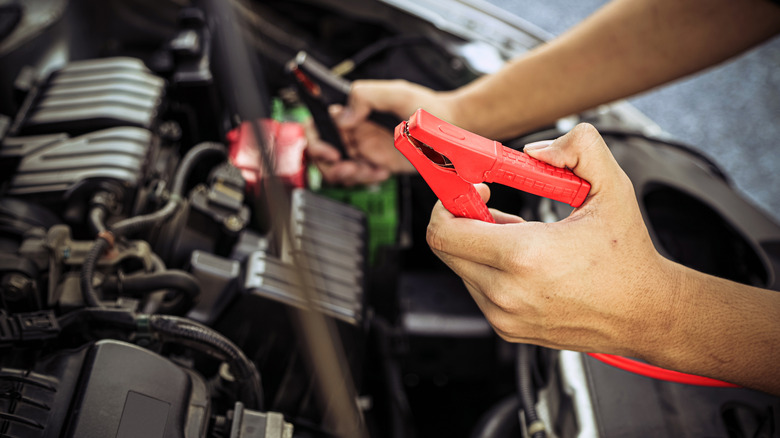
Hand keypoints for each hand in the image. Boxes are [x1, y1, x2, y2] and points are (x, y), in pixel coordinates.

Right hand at [307, 79, 456, 185]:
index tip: (331, 151)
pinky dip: (366, 178)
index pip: (319, 122)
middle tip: (349, 167)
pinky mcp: (376, 163)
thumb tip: (342, 115)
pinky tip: (382, 171)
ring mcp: (364, 147)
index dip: (316, 139)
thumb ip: (366, 95)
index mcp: (353, 109)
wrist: (449, 128)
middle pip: (323, 151)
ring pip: (339, 168)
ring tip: (369, 170)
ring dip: (349, 174)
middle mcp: (354, 128)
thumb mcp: (398, 94)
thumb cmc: (427, 107)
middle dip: (329, 165)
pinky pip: (360, 176)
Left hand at [426, 124, 679, 358]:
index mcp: (524, 257)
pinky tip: (525, 262)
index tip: (475, 189)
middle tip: (493, 206)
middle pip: (446, 249)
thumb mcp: (612, 189)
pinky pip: (478, 289)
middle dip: (463, 220)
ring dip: (479, 246)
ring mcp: (504, 316)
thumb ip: (579, 149)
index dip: (449, 202)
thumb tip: (536, 151)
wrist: (644, 313)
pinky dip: (490, 269)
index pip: (444, 231)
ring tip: (521, 238)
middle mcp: (507, 292)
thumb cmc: (627, 256)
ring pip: (461, 268)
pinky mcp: (508, 329)